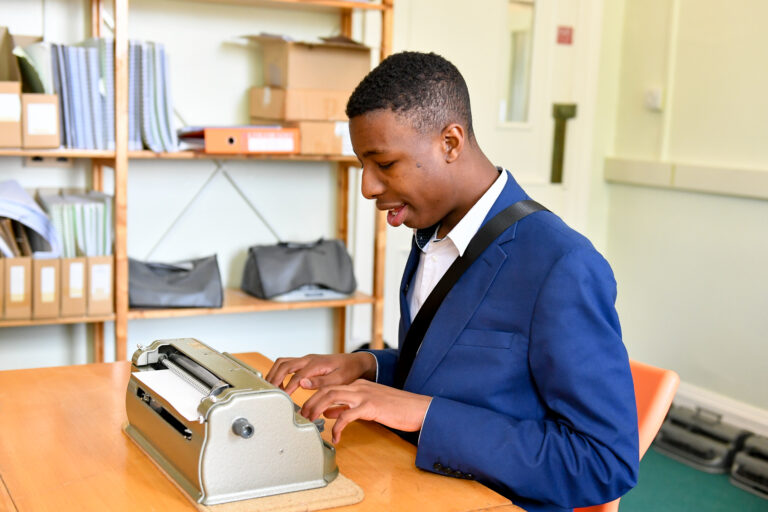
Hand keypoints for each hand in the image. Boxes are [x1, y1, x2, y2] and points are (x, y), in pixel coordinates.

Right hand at [265, 352, 376, 394]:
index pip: (296, 376)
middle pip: (284, 365)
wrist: (355, 363)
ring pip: (282, 362)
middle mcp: (308, 359)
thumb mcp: (339, 379)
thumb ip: (320, 382)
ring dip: (274, 373)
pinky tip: (279, 384)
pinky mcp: (305, 362)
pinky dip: (279, 372)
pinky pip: (286, 364)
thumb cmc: (348, 371)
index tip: (283, 398)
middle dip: (274, 378)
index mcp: (316, 364)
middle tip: (270, 393)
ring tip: (271, 388)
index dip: (288, 387)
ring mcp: (306, 359)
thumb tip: (302, 383)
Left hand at [300, 379, 431, 442]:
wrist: (418, 408)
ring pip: (332, 396)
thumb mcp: (368, 405)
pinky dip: (337, 427)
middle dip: (311, 402)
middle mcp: (359, 387)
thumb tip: (330, 412)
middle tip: (303, 417)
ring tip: (311, 423)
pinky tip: (336, 437)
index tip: (305, 410)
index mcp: (358, 385)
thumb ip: (348, 406)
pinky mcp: (370, 406)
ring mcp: (364, 395)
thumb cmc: (396, 408)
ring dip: (317, 409)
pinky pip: (347, 416)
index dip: (314, 398)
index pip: (330, 387)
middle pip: (327, 389)